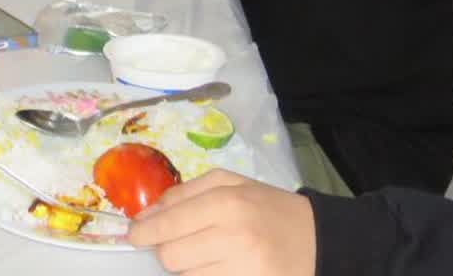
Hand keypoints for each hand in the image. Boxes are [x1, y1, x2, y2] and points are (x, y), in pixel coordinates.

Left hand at [126, 171, 316, 274]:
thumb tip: (147, 214)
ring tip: (206, 254)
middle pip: (172, 255)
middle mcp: (235, 236)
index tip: (134, 236)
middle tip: (178, 243)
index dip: (144, 233)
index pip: (168, 224)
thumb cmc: (267, 207)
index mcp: (227, 202)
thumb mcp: (230, 184)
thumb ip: (185, 194)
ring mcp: (245, 268)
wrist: (318, 239)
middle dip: (167, 250)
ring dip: (188, 267)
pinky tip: (218, 267)